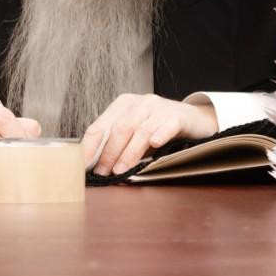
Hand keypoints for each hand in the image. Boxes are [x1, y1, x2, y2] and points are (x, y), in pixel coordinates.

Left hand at [82, 94, 217, 175]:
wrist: (193, 118)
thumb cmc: (159, 127)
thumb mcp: (135, 132)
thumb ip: (117, 144)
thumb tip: (96, 166)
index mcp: (123, 105)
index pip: (99, 126)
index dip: (89, 147)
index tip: (81, 166)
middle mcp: (139, 103)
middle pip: (119, 129)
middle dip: (108, 153)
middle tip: (103, 172)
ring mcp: (159, 108)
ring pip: (140, 131)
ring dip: (129, 152)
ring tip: (120, 170)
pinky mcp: (177, 116)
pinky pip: (166, 126)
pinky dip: (160, 135)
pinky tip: (155, 145)